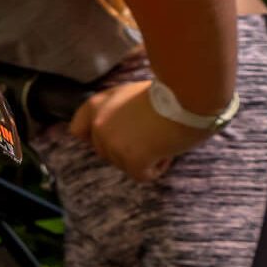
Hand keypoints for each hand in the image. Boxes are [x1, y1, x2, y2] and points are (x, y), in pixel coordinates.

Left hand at [68, 80, 214, 181]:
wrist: (188, 93)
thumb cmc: (168, 91)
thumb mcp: (128, 94)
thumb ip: (114, 112)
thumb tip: (117, 133)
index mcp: (96, 105)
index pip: (78, 131)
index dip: (98, 139)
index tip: (118, 138)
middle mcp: (98, 124)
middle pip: (106, 153)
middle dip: (128, 150)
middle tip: (154, 134)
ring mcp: (112, 142)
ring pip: (124, 165)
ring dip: (146, 157)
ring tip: (163, 137)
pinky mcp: (131, 157)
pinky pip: (142, 175)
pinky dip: (157, 168)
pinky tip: (167, 150)